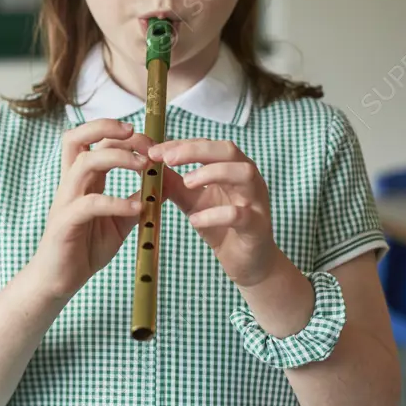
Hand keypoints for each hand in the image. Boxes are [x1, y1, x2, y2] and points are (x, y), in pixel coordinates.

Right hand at [31, 119, 147, 300]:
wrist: (58, 281)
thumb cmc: (85, 249)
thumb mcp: (119, 222)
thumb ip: (137, 201)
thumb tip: (164, 184)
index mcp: (82, 180)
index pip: (92, 139)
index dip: (119, 132)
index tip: (148, 142)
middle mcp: (71, 184)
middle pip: (77, 137)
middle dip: (108, 128)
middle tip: (139, 138)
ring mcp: (66, 201)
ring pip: (85, 163)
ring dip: (117, 158)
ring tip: (144, 167)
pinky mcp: (65, 223)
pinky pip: (89, 204)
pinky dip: (116, 202)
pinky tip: (137, 210)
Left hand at [147, 139, 278, 287]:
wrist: (247, 261)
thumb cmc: (221, 225)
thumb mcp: (192, 200)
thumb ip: (173, 183)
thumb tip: (148, 163)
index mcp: (232, 167)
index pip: (207, 145)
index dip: (181, 145)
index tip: (154, 151)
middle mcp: (248, 178)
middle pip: (228, 151)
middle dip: (196, 151)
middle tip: (168, 159)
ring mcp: (256, 200)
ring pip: (243, 174)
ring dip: (212, 173)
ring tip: (186, 181)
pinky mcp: (257, 226)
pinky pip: (240, 214)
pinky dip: (215, 214)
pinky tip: (195, 220)